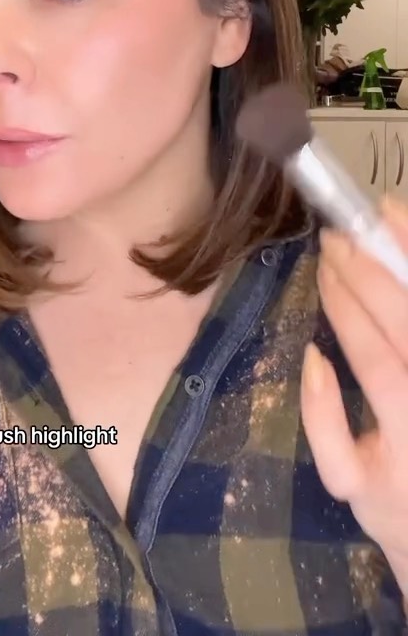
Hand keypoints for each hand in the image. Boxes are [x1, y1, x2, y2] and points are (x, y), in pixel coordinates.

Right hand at [301, 197, 407, 594]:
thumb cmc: (390, 498)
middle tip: (336, 236)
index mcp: (404, 427)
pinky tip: (406, 235)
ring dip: (405, 258)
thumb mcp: (347, 481)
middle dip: (368, 273)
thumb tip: (313, 359)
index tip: (321, 268)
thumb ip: (324, 425)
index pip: (376, 356)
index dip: (347, 308)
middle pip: (405, 324)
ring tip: (381, 214)